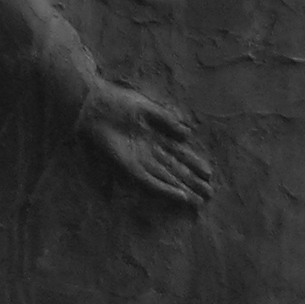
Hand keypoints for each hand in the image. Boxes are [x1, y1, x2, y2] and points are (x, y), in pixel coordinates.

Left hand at [77, 81, 212, 210]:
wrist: (95, 105)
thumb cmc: (117, 102)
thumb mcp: (147, 108)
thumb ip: (167, 119)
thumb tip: (188, 134)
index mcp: (155, 135)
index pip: (179, 153)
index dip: (194, 163)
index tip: (209, 173)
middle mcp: (150, 151)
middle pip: (175, 170)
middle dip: (192, 182)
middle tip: (210, 194)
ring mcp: (140, 160)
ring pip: (166, 178)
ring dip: (182, 189)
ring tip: (198, 200)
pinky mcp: (129, 168)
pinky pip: (151, 181)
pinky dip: (165, 189)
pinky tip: (179, 195)